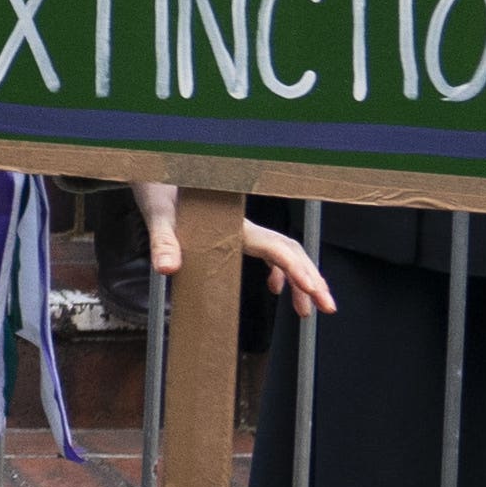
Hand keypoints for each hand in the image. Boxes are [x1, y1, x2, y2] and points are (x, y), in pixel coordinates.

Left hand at [133, 181, 334, 316]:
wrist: (158, 175)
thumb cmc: (159, 194)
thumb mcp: (159, 217)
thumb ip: (164, 242)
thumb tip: (168, 269)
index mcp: (232, 225)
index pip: (275, 247)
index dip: (296, 269)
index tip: (313, 289)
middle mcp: (243, 227)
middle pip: (290, 252)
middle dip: (312, 280)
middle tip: (327, 308)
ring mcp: (242, 231)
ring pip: (283, 254)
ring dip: (300, 280)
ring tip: (306, 311)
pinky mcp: (235, 234)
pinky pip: (268, 253)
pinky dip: (279, 272)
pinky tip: (276, 290)